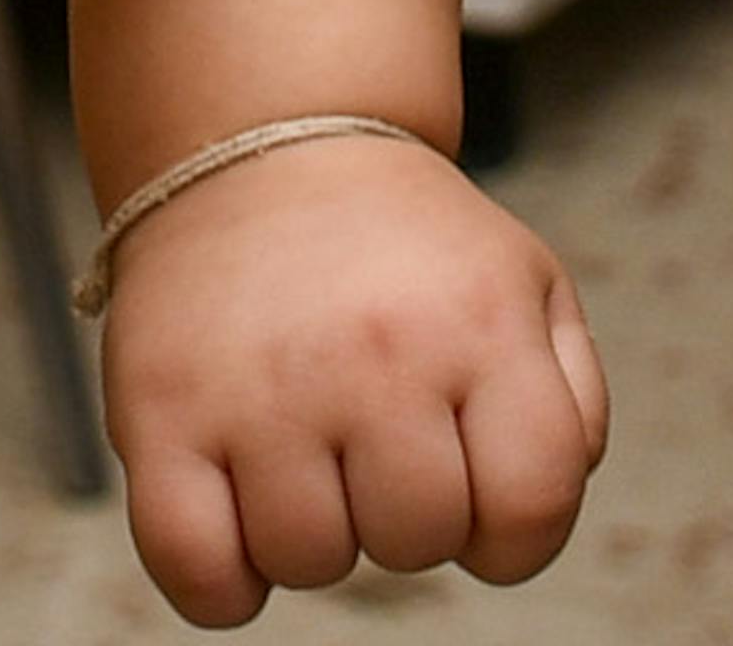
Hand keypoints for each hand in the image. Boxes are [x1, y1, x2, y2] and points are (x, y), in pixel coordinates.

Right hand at [98, 127, 608, 623]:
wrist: (264, 149)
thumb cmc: (406, 251)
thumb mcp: (525, 286)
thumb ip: (570, 404)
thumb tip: (541, 502)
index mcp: (480, 323)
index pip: (531, 506)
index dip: (514, 537)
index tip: (475, 501)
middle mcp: (376, 353)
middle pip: (418, 543)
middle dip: (407, 522)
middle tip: (377, 451)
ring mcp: (264, 387)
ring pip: (309, 563)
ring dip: (314, 537)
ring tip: (308, 455)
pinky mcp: (162, 414)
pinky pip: (197, 571)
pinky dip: (222, 583)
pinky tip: (237, 517)